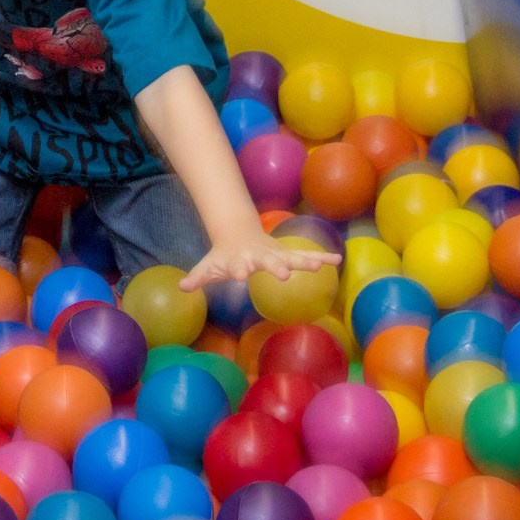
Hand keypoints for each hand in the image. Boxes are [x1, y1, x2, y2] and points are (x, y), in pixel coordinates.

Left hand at [178, 233, 340, 292]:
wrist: (237, 233)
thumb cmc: (222, 256)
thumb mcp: (208, 266)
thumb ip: (197, 277)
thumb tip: (182, 287)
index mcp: (240, 260)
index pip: (238, 266)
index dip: (238, 270)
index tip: (239, 274)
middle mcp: (260, 256)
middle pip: (269, 261)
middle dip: (276, 267)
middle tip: (284, 274)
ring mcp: (276, 254)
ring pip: (293, 257)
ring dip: (306, 261)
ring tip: (320, 266)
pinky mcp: (288, 255)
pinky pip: (308, 256)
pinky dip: (322, 257)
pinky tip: (337, 260)